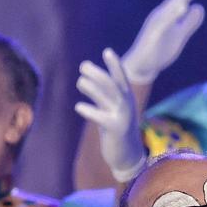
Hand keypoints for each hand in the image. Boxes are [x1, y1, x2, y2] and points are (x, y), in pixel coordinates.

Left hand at [75, 48, 146, 181]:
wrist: (127, 155)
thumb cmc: (115, 130)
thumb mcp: (110, 110)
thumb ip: (101, 96)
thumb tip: (84, 80)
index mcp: (126, 99)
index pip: (121, 78)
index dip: (115, 65)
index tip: (107, 51)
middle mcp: (126, 105)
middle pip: (112, 85)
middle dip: (98, 73)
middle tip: (83, 66)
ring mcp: (122, 117)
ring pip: (107, 97)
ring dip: (92, 88)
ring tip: (80, 82)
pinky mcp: (115, 129)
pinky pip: (101, 116)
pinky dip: (89, 110)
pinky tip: (79, 107)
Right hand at [121, 0, 204, 83]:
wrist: (141, 68)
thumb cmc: (158, 51)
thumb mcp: (178, 35)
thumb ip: (188, 22)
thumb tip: (199, 7)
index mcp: (167, 16)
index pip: (180, 0)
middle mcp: (160, 17)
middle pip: (176, 1)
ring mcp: (155, 27)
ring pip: (169, 12)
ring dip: (179, 1)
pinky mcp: (151, 37)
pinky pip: (161, 26)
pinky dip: (170, 18)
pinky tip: (180, 10)